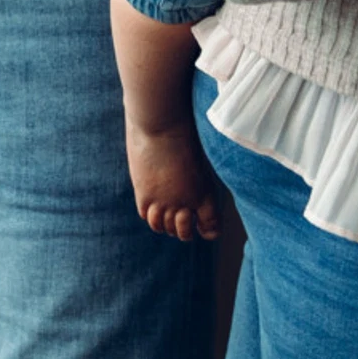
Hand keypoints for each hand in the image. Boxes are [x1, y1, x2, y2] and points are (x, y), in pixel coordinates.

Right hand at [126, 122, 225, 243]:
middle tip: (181, 220)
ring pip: (162, 227)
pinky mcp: (145, 196)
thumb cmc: (185, 136)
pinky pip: (146, 216)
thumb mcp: (202, 163)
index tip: (203, 227)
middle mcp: (186, 204)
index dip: (208, 231)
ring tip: (165, 213)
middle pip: (183, 233)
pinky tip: (152, 204)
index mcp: (207, 196)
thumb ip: (200, 184)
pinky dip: (150, 213)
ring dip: (165, 224)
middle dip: (183, 229)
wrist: (161, 125)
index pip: (212, 229)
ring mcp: (164, 202)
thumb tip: (193, 200)